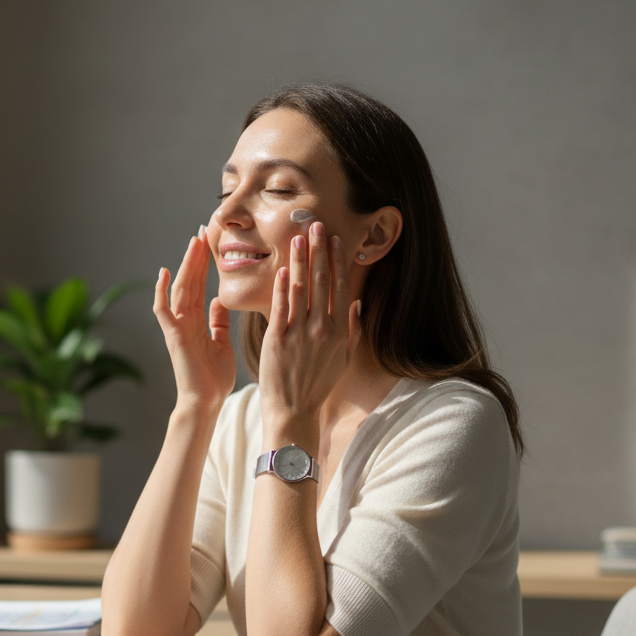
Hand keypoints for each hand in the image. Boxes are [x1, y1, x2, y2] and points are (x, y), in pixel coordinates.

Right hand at [153, 227, 236, 412]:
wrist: (207, 402)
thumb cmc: (214, 378)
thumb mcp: (222, 342)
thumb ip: (218, 322)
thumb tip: (219, 302)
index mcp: (198, 321)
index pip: (201, 285)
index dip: (204, 264)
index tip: (210, 242)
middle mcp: (185, 320)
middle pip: (190, 281)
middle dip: (196, 256)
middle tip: (202, 230)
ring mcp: (177, 327)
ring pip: (180, 289)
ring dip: (186, 265)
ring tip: (193, 242)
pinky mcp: (173, 336)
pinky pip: (163, 310)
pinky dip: (162, 292)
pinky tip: (164, 273)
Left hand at [258, 221, 360, 439]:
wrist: (294, 411)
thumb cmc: (317, 385)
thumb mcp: (343, 358)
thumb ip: (352, 329)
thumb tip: (357, 302)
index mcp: (340, 331)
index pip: (341, 287)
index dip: (338, 261)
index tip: (335, 239)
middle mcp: (322, 329)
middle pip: (322, 281)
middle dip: (319, 250)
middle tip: (315, 225)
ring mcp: (300, 333)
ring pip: (300, 288)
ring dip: (299, 260)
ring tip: (297, 237)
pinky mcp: (278, 339)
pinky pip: (280, 306)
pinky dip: (282, 286)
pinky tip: (282, 268)